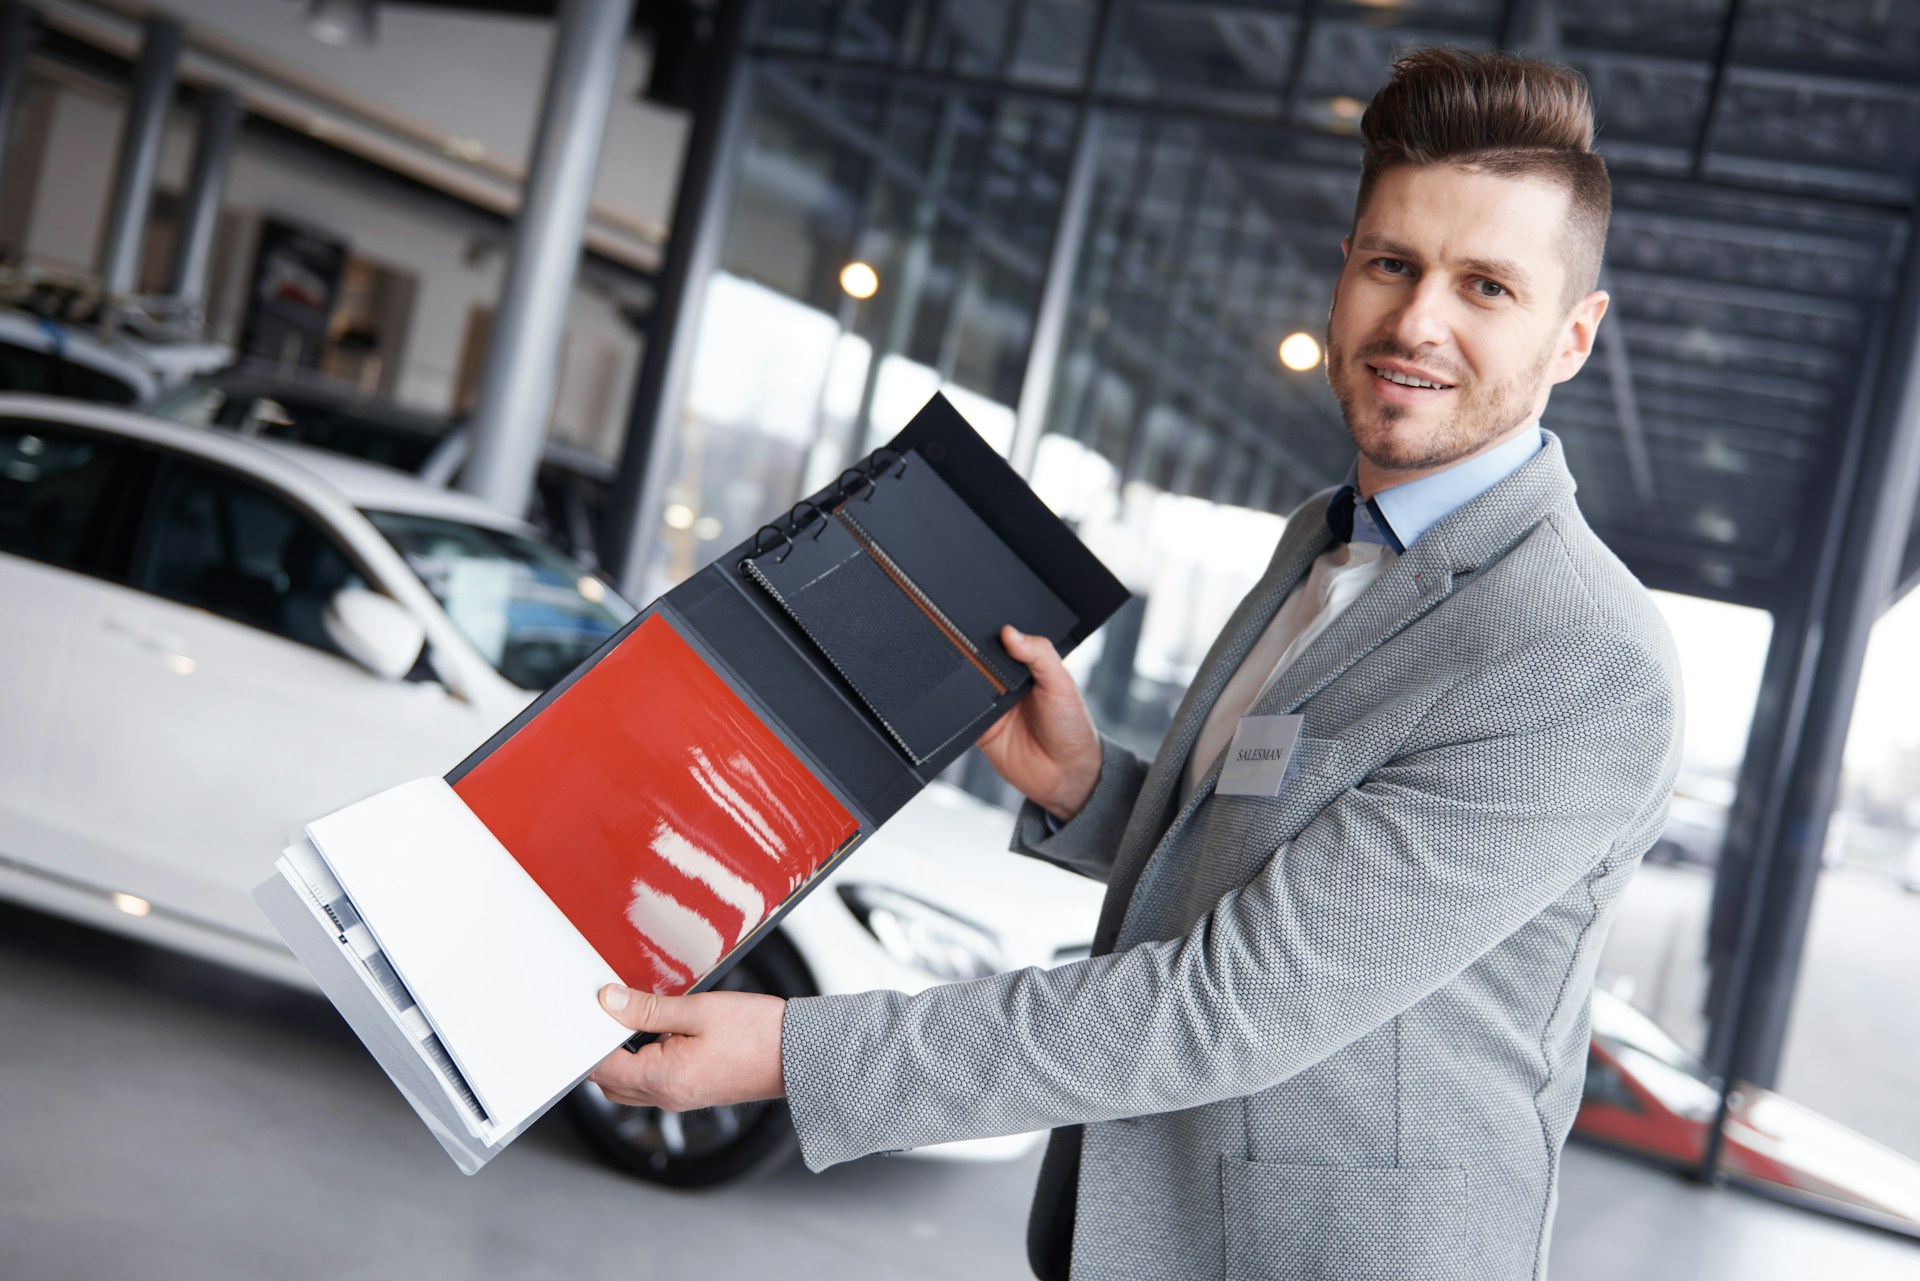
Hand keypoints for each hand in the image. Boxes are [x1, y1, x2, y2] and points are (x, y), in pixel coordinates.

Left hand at [586, 984, 786, 1110]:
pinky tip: (657, 1035)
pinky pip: (653, 1085)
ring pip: (630, 1087)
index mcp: (663, 1079)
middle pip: (610, 1084)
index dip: (589, 1041)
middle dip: (599, 1054)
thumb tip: (610, 1003)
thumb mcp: (698, 1010)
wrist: (799, 1053)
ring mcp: (681, 1098)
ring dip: (621, 1061)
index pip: (602, 1068)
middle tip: (604, 1017)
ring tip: (631, 1022)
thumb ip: (648, 1009)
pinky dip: (642, 1064)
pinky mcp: (694, 1092)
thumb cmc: (758, 1033)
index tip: (589, 1014)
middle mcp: (668, 1097)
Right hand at [976, 625, 1100, 821]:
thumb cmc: (1072, 727)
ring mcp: (991, 706)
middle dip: (973, 655)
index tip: (983, 625)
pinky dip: (958, 708)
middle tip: (972, 650)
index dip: (993, 633)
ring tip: (968, 675)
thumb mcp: (1062, 684)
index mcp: (1027, 668)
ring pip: (966, 684)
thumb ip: (1040, 655)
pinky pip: (961, 714)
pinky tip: (961, 700)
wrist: (1066, 775)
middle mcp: (1006, 684)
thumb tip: (1010, 632)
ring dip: (964, 680)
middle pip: (980, 661)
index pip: (1003, 643)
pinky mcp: (978, 729)